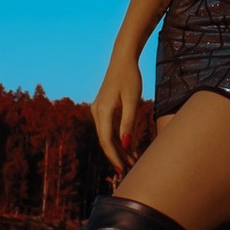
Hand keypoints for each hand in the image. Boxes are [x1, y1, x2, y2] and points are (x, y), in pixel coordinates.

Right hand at [93, 56, 149, 172]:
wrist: (122, 59)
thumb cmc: (130, 77)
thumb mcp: (132, 100)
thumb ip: (128, 123)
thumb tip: (125, 145)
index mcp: (103, 111)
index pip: (106, 140)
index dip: (114, 156)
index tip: (123, 170)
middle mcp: (96, 111)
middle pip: (105, 140)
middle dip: (117, 156)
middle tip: (130, 169)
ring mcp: (97, 110)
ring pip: (106, 135)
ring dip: (118, 148)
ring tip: (132, 160)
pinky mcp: (102, 108)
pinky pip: (108, 127)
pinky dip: (117, 138)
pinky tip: (127, 146)